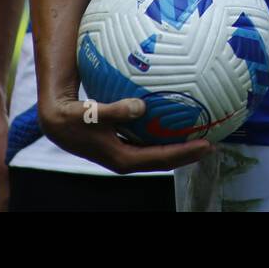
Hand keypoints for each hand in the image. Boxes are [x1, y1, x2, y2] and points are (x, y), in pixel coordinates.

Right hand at [39, 95, 210, 173]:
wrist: (55, 121)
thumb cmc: (72, 118)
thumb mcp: (90, 114)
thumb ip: (115, 111)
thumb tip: (141, 107)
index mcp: (122, 159)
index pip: (161, 160)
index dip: (185, 154)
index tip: (207, 145)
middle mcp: (126, 158)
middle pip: (164, 160)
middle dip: (188, 153)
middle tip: (213, 142)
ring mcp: (124, 152)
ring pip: (157, 152)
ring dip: (177, 146)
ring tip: (199, 133)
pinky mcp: (122, 143)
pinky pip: (148, 141)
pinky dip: (162, 134)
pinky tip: (173, 119)